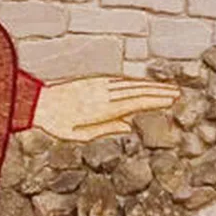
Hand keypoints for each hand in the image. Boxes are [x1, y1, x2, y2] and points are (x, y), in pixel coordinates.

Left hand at [33, 76, 178, 141]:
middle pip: (137, 91)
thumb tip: (130, 126)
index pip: (135, 102)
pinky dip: (135, 81)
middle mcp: (104, 93)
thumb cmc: (57, 123)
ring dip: (150, 85)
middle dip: (159, 91)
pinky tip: (144, 84)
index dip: (155, 100)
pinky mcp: (94, 80)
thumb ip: (106, 129)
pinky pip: (119, 80)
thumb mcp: (80, 135)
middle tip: (179, 93)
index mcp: (103, 107)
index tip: (172, 100)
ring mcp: (99, 84)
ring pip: (130, 84)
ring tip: (168, 88)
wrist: (36, 102)